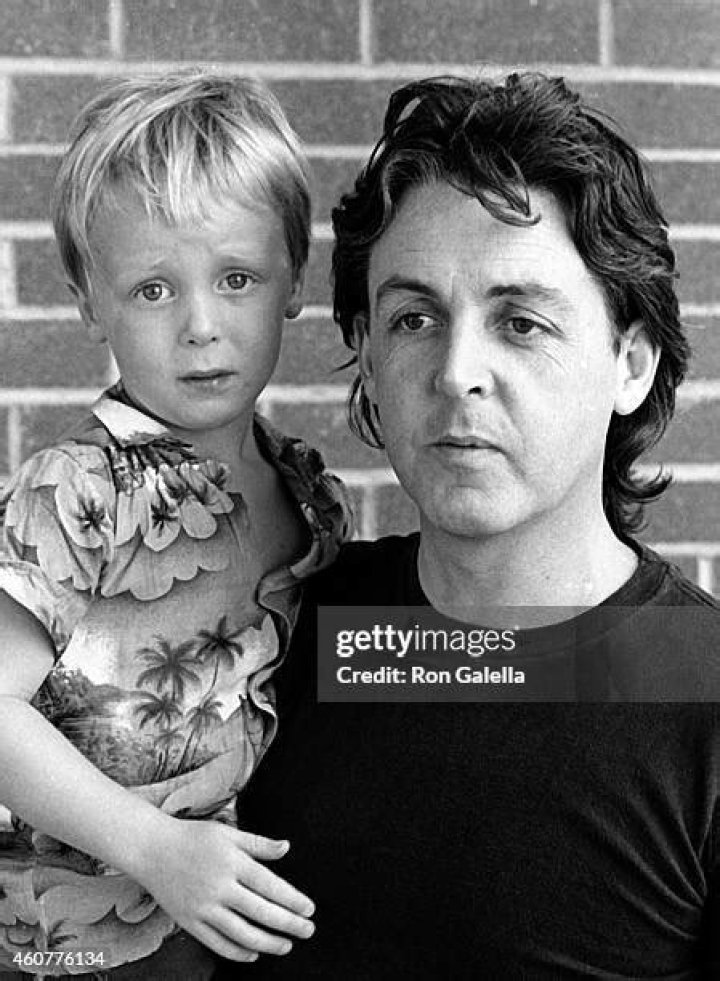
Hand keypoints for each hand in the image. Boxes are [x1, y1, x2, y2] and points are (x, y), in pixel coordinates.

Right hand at [136, 817, 314, 961]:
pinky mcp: (189, 922)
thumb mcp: (228, 833)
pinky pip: (217, 944)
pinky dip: (238, 952)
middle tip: (308, 930)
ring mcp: (203, 908)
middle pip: (261, 912)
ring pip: (242, 934)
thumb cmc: (192, 838)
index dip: (293, 900)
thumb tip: (286, 847)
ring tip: (286, 945)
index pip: (270, 886)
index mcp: (232, 862)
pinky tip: (254, 953)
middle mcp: (219, 887)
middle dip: (289, 924)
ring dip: (268, 943)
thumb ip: (259, 843)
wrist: (151, 849)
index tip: (309, 909)